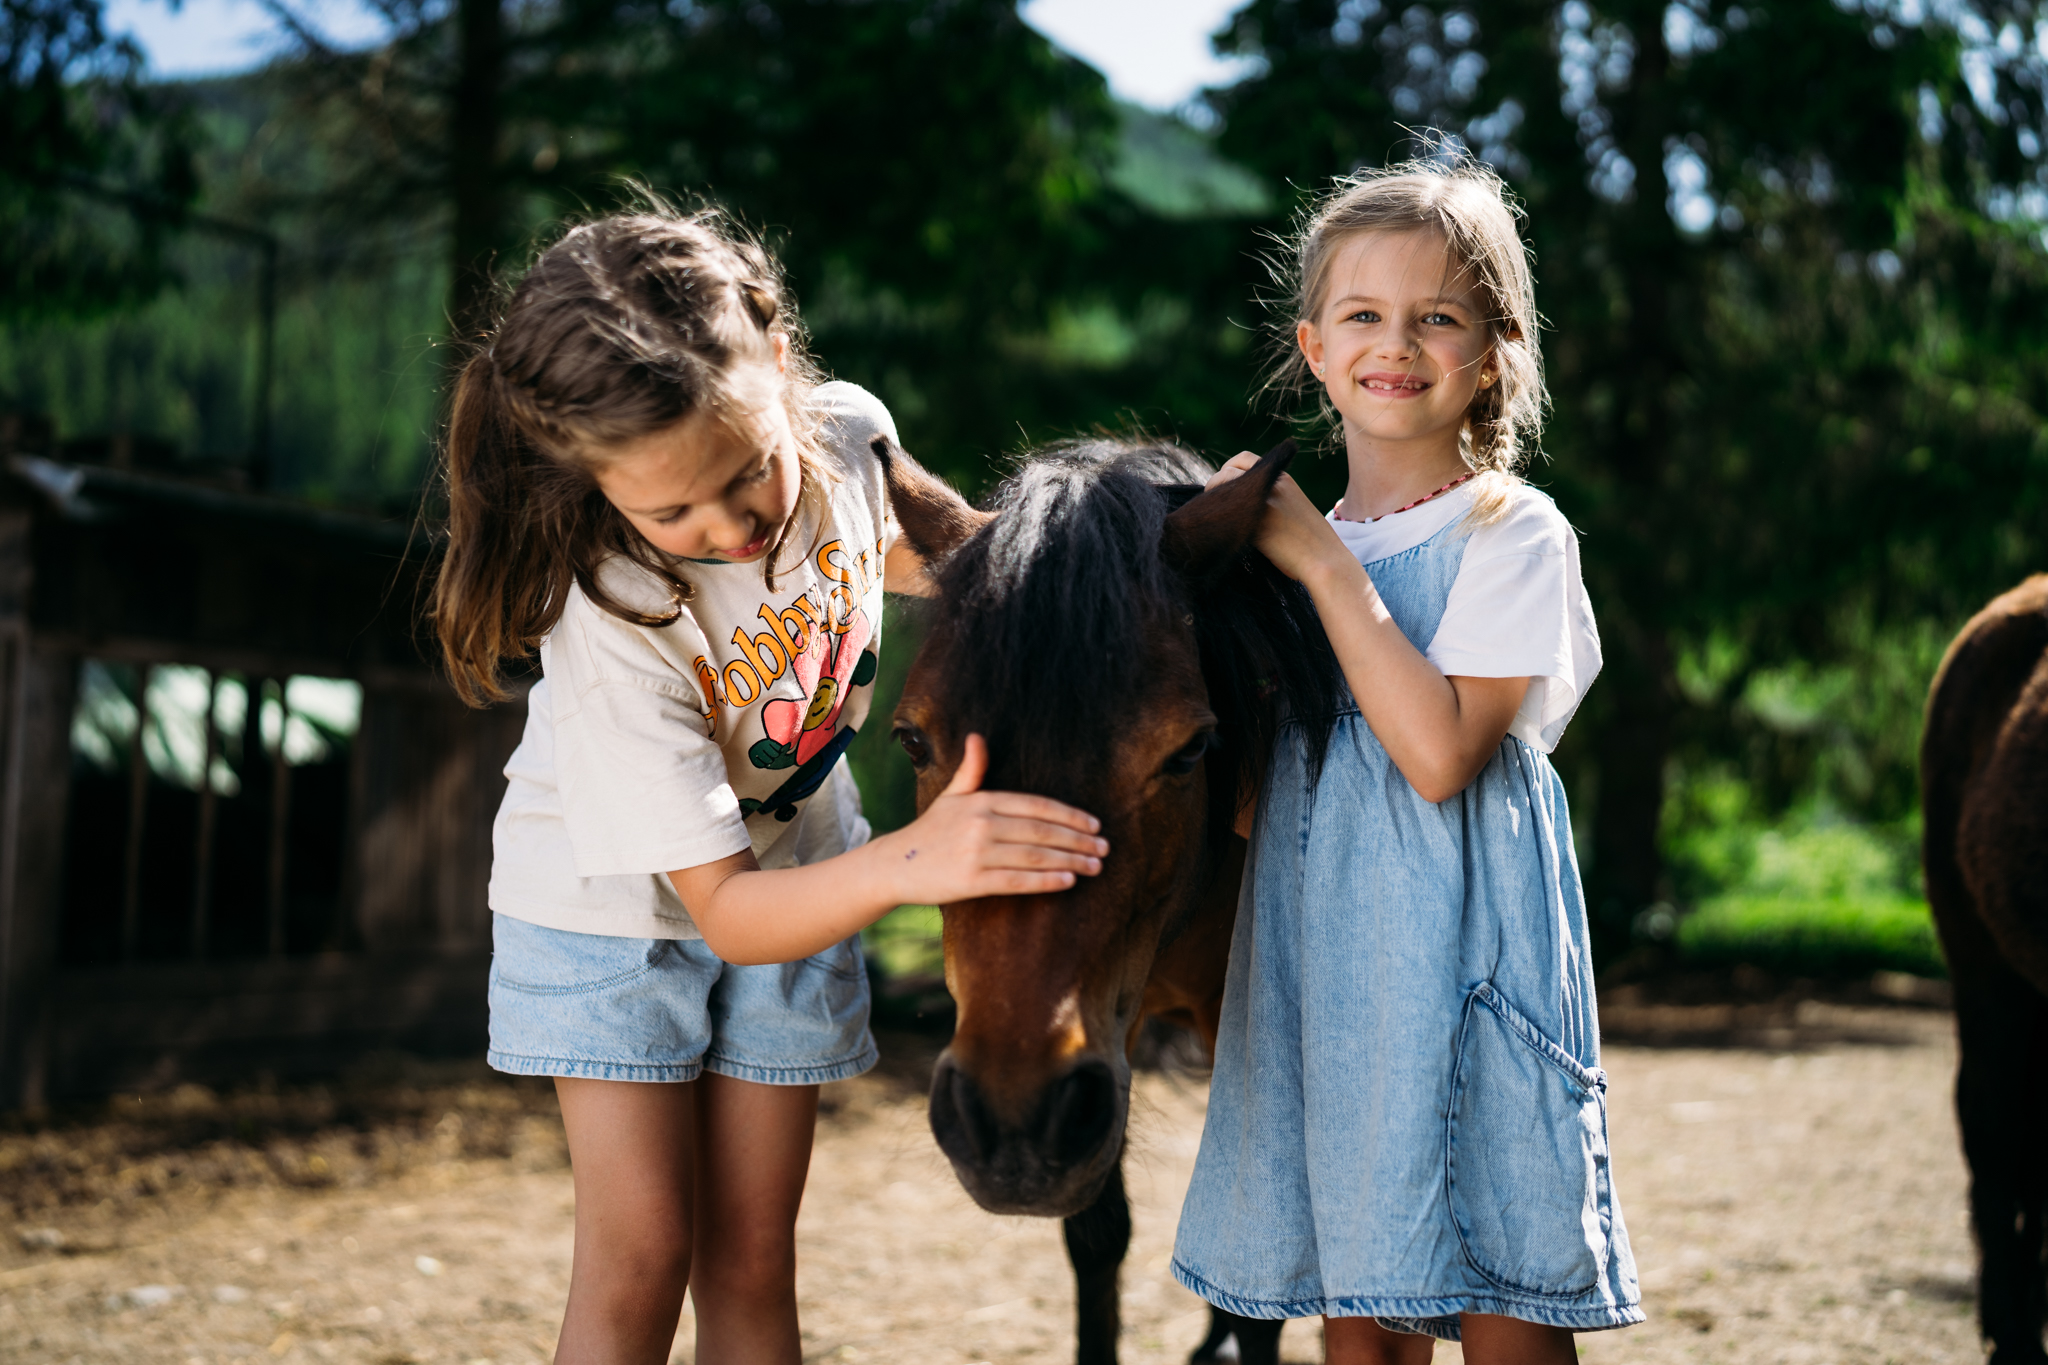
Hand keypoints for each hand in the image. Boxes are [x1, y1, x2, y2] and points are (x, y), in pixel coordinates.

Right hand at [881, 735, 1107, 903]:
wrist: (895, 864)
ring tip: (1095, 866)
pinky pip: (1017, 881)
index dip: (1070, 815)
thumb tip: (977, 736)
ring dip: (1071, 861)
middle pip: (1042, 831)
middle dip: (1078, 840)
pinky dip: (1045, 881)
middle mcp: (981, 824)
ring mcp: (977, 853)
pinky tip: (1068, 881)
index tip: (1094, 825)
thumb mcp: (951, 796)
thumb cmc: (930, 830)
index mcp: (982, 801)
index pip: (1037, 806)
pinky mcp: (972, 881)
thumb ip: (972, 771)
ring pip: (1035, 856)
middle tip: (1104, 848)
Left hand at [1207, 452, 1357, 588]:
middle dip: (1218, 483)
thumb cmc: (1313, 543)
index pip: (1243, 459)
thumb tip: (1247, 504)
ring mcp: (1262, 502)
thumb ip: (1272, 499)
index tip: (1229, 488)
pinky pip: (1224, 511)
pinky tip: (1223, 531)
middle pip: (1227, 469)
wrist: (1324, 560)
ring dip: (1215, 499)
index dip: (1229, 470)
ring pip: (1222, 485)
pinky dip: (1218, 517)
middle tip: (1220, 504)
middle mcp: (1271, 484)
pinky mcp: (1254, 524)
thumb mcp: (1294, 508)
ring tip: (1220, 517)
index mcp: (1282, 479)